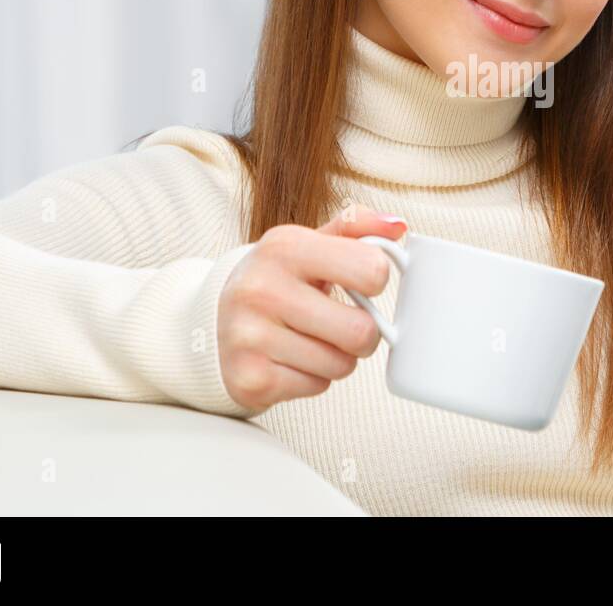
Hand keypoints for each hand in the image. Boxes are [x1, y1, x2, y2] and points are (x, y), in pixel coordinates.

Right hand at [217, 203, 407, 412]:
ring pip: (341, 364)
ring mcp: (251, 336)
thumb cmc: (277, 280)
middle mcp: (262, 289)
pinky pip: (317, 386)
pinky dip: (313, 377)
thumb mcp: (309, 243)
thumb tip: (397, 226)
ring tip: (312, 338)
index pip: (370, 269)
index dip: (376, 280)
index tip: (362, 282)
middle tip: (343, 322)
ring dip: (338, 357)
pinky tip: (291, 358)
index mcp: (284, 247)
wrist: (215, 320)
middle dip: (363, 332)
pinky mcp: (251, 377)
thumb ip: (355, 227)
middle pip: (361, 330)